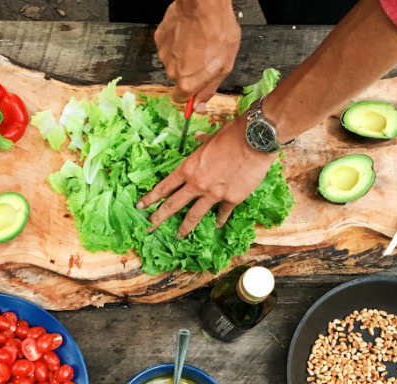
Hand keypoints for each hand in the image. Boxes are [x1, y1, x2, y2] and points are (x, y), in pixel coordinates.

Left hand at [136, 115, 275, 237]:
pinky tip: (216, 225)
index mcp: (189, 168)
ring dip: (185, 227)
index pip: (165, 187)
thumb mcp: (212, 137)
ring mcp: (214, 194)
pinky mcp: (231, 199)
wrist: (255, 140)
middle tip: (149, 227)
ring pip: (194, 215)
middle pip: (173, 205)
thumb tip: (197, 139)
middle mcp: (197, 184)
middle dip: (159, 217)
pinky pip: (222, 213)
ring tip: (178, 236)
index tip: (141, 206)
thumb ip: (202, 142)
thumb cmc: (232, 134)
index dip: (151, 197)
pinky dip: (219, 219)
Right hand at [154, 0, 239, 110]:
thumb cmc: (219, 33)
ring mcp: (163, 54)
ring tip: (197, 41)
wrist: (204, 6)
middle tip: (203, 56)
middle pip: (178, 78)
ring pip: (173, 61)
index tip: (197, 86)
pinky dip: (176, 42)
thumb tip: (198, 107)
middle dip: (189, 71)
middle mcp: (171, 72)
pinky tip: (188, 32)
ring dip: (183, 55)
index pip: (181, 99)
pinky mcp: (159, 39)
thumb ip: (208, 89)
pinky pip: (168, 46)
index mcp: (187, 83)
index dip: (190, 93)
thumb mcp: (224, 67)